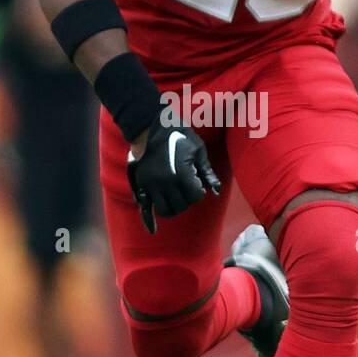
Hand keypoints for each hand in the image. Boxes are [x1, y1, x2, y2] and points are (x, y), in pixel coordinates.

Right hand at [127, 114, 220, 233]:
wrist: (151, 126)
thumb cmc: (179, 135)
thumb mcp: (198, 150)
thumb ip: (207, 172)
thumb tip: (216, 191)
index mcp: (181, 174)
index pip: (195, 196)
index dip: (199, 192)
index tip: (197, 183)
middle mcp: (165, 183)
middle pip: (180, 205)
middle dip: (187, 200)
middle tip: (186, 189)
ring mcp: (151, 185)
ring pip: (164, 210)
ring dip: (173, 208)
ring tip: (176, 200)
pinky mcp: (141, 184)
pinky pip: (144, 208)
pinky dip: (148, 220)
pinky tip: (153, 230)